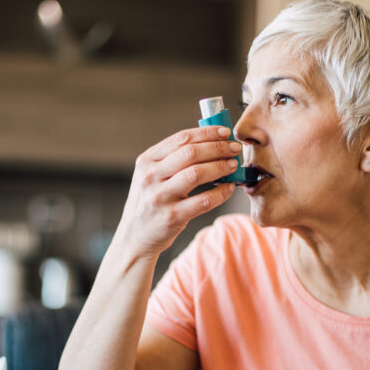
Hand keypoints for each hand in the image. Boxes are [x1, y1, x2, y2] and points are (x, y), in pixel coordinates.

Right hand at [118, 126, 240, 256]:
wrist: (135, 236)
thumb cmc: (150, 201)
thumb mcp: (151, 176)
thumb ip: (173, 159)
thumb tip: (211, 143)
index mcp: (146, 161)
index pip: (181, 139)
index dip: (207, 133)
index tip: (225, 133)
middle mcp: (150, 177)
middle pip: (191, 153)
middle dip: (217, 148)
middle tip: (234, 148)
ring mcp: (160, 197)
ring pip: (197, 174)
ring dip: (220, 167)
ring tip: (233, 165)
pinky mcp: (172, 217)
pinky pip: (203, 201)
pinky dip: (220, 193)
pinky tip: (228, 187)